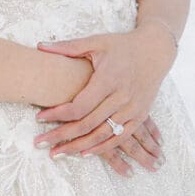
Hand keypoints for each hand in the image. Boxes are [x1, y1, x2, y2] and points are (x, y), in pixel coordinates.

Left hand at [31, 27, 175, 170]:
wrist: (155, 50)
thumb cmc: (122, 45)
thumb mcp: (96, 42)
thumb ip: (68, 47)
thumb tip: (39, 46)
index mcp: (108, 79)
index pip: (79, 105)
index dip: (58, 114)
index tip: (40, 117)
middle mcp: (121, 97)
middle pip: (88, 124)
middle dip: (62, 136)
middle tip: (41, 143)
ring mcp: (132, 108)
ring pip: (103, 135)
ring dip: (79, 146)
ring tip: (57, 153)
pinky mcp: (140, 115)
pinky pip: (120, 137)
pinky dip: (102, 148)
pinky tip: (85, 153)